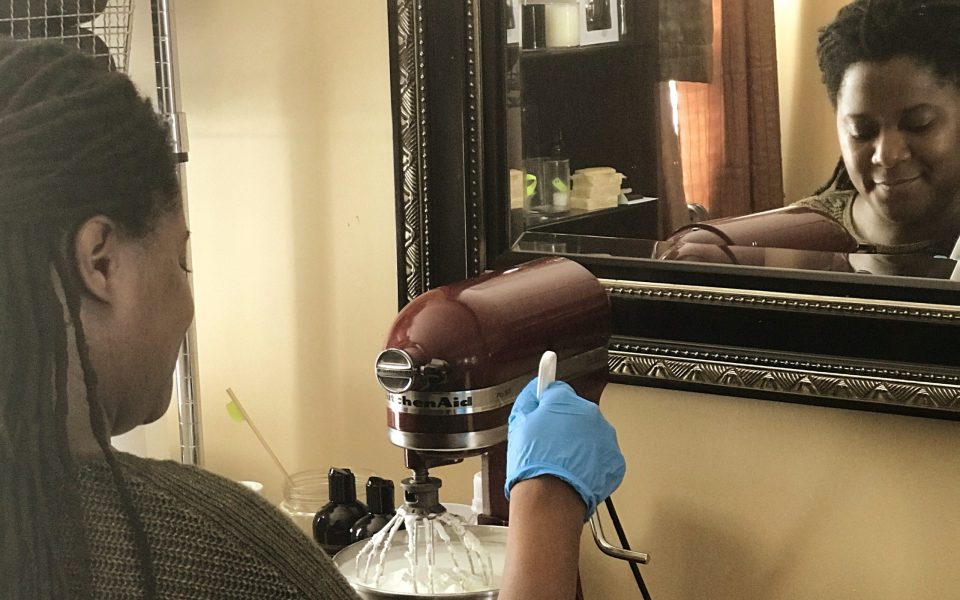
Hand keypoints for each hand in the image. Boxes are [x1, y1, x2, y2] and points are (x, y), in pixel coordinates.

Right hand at [504, 378, 624, 519]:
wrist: (550, 499)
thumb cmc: (533, 465)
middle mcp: (591, 415)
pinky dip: (591, 464)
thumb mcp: (517, 424)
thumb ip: (528, 400)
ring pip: (590, 435)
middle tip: (547, 444)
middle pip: (576, 413)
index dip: (548, 402)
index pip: (558, 391)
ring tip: (560, 462)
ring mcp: (605, 438)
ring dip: (579, 445)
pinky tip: (574, 472)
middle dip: (564, 425)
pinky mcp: (614, 461)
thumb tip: (533, 391)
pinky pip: (601, 456)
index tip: (547, 402)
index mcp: (566, 402)